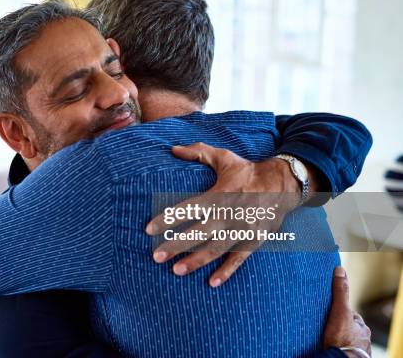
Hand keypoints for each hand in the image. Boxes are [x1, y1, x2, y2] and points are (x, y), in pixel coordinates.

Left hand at [145, 143, 302, 285]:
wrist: (284, 184)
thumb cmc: (247, 171)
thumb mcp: (224, 157)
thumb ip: (198, 152)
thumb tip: (172, 149)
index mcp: (218, 195)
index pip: (187, 208)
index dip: (167, 219)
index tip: (149, 230)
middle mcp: (229, 214)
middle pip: (199, 233)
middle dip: (176, 245)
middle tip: (156, 257)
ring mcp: (243, 229)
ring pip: (216, 249)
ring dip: (196, 261)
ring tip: (177, 271)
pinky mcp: (255, 239)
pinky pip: (239, 258)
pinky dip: (227, 271)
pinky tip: (212, 282)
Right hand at [323, 266, 371, 356]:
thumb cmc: (342, 339)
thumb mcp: (340, 311)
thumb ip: (340, 292)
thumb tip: (340, 270)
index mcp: (362, 328)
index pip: (351, 315)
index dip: (339, 312)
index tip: (330, 313)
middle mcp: (363, 339)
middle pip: (349, 328)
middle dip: (339, 326)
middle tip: (326, 326)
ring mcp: (357, 349)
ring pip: (346, 339)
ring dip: (338, 338)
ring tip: (327, 338)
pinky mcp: (349, 356)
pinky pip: (342, 349)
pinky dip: (337, 347)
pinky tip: (330, 347)